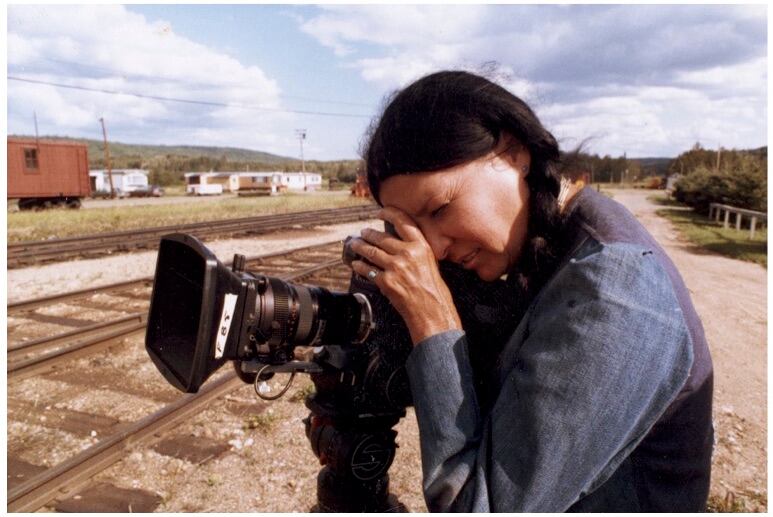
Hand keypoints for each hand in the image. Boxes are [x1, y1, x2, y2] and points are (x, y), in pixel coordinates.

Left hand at [349, 207, 461, 344]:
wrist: (432, 310)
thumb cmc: (433, 289)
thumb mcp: (430, 262)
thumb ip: (415, 249)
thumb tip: (398, 241)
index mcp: (421, 246)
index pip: (402, 221)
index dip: (389, 213)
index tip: (380, 212)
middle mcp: (408, 254)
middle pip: (381, 237)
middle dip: (368, 233)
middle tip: (363, 232)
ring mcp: (395, 267)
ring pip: (371, 251)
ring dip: (360, 246)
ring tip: (355, 244)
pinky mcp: (386, 281)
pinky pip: (367, 270)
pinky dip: (359, 266)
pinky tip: (356, 264)